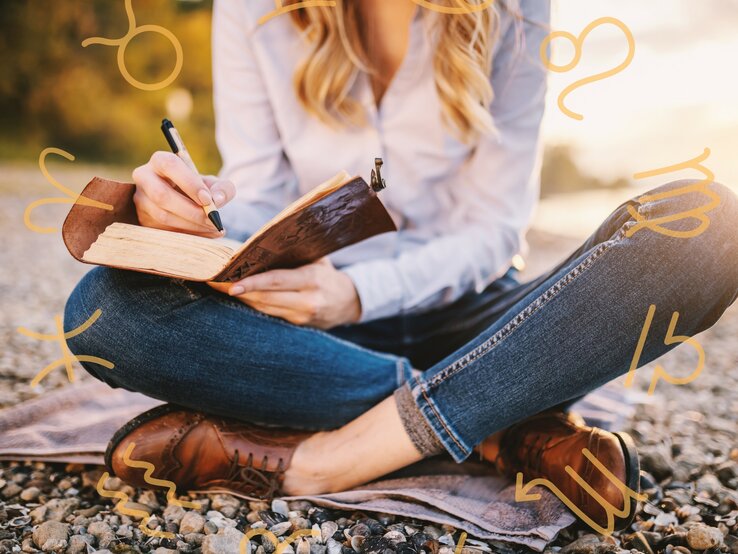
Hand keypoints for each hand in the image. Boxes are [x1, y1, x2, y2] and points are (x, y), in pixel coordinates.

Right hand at [132, 151, 234, 236]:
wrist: (188, 201)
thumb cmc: (201, 188)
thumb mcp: (215, 184)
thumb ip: (223, 188)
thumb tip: (217, 200)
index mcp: (161, 161)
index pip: (170, 165)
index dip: (189, 183)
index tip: (207, 200)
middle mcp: (144, 178)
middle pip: (161, 195)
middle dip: (190, 211)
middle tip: (212, 220)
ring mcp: (141, 200)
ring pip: (163, 216)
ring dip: (191, 225)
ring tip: (214, 227)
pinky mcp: (143, 219)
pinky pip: (164, 230)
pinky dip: (189, 235)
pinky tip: (207, 234)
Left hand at [208, 258, 361, 328]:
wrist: (349, 301)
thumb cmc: (327, 273)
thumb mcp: (317, 259)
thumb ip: (293, 254)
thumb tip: (259, 243)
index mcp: (312, 279)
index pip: (276, 281)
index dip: (251, 283)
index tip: (229, 283)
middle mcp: (307, 301)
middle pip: (265, 298)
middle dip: (238, 291)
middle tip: (214, 282)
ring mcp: (302, 316)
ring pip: (264, 308)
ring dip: (242, 299)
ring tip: (220, 287)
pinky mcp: (297, 325)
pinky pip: (270, 314)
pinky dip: (253, 305)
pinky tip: (239, 297)